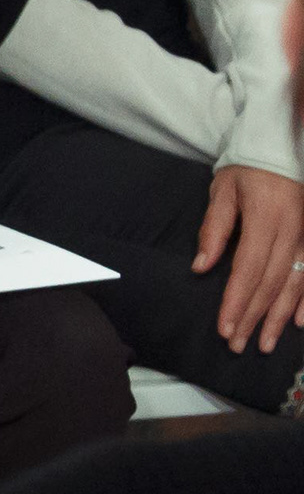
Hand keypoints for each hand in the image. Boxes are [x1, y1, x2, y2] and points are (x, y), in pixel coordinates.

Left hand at [195, 164, 303, 352]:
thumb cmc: (247, 169)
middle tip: (237, 344)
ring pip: (296, 285)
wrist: (282, 148)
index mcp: (267, 219)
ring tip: (263, 343)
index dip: (236, 302)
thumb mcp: (223, 190)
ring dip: (278, 318)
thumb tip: (201, 267)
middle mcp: (294, 232)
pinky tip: (299, 324)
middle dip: (252, 317)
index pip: (248, 270)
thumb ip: (214, 229)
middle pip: (271, 284)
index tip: (224, 328)